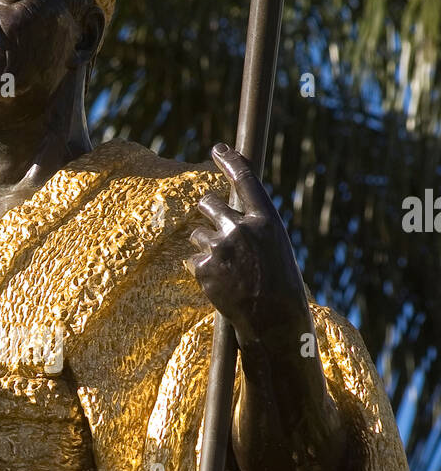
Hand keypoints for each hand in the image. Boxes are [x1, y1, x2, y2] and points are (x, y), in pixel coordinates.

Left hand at [187, 142, 307, 348]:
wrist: (272, 321)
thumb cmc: (278, 284)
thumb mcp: (274, 247)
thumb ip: (252, 226)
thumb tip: (222, 212)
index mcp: (266, 221)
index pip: (246, 181)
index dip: (231, 161)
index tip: (219, 149)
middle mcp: (242, 228)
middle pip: (208, 203)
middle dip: (207, 211)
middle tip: (216, 228)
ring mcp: (221, 247)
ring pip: (197, 234)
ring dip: (205, 246)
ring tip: (227, 269)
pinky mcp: (204, 267)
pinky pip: (192, 260)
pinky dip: (202, 270)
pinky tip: (220, 284)